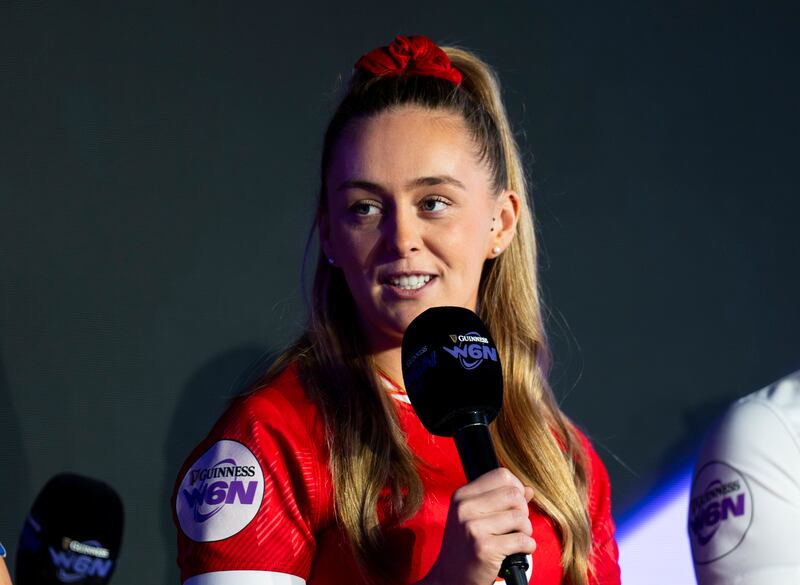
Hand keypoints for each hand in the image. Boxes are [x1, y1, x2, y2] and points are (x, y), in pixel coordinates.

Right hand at [420, 468, 535, 584]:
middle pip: (514, 495)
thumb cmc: (465, 546)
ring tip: (514, 540)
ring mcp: (473, 528)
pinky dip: (528, 547)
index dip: (516, 488)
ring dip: (525, 531)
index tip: (515, 504)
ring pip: (520, 518)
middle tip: (515, 526)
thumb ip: (499, 500)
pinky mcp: (484, 548)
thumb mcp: (474, 517)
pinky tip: (517, 552)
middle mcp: (465, 508)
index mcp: (462, 496)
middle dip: (522, 511)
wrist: (449, 578)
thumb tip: (528, 490)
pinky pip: (522, 540)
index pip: (501, 475)